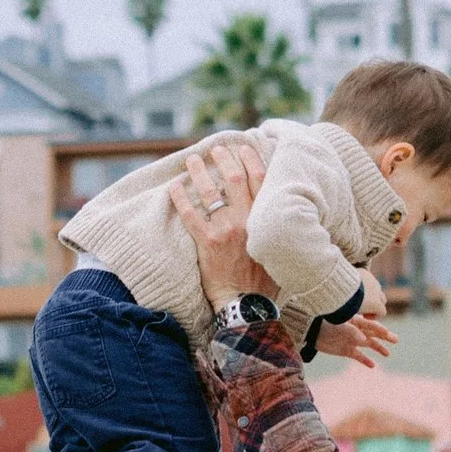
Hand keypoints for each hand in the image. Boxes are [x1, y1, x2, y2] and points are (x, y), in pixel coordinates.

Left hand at [165, 139, 261, 303]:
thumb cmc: (264, 277)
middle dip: (223, 159)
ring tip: (192, 160)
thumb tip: (269, 204)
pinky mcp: (207, 242)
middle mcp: (246, 219)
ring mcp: (225, 230)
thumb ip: (271, 223)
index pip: (259, 179)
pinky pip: (190, 215)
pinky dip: (180, 198)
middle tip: (214, 150)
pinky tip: (173, 186)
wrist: (247, 303)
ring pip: (209, 192)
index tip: (242, 148)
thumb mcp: (277, 245)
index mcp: (265, 218)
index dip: (250, 160)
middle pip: (233, 178)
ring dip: (199, 172)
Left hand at [316, 307, 396, 365]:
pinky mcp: (346, 351)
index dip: (379, 329)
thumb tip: (363, 339)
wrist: (311, 332)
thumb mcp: (338, 325)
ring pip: (368, 345)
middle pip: (373, 334)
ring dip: (378, 349)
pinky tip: (372, 365)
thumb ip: (351, 331)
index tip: (387, 332)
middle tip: (396, 340)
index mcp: (356, 322)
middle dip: (385, 337)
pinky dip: (365, 361)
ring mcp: (352, 341)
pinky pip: (358, 356)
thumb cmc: (325, 324)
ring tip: (387, 354)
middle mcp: (357, 331)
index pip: (371, 325)